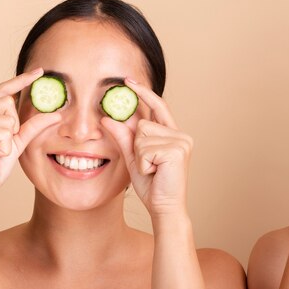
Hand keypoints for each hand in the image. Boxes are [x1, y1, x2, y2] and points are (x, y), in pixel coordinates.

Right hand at [0, 68, 61, 196]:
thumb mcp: (19, 142)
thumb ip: (34, 126)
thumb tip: (56, 114)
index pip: (4, 91)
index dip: (21, 80)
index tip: (39, 71)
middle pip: (9, 102)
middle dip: (13, 126)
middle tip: (0, 145)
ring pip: (9, 118)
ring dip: (9, 139)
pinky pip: (4, 132)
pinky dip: (4, 146)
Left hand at [102, 80, 192, 217]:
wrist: (164, 207)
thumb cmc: (152, 185)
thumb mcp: (133, 158)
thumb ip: (123, 137)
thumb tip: (107, 118)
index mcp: (172, 135)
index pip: (157, 107)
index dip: (143, 92)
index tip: (127, 80)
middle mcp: (180, 135)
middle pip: (143, 124)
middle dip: (137, 145)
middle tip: (148, 166)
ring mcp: (180, 142)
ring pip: (142, 137)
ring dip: (139, 156)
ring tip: (152, 170)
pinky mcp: (176, 150)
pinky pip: (145, 149)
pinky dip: (143, 163)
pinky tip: (155, 173)